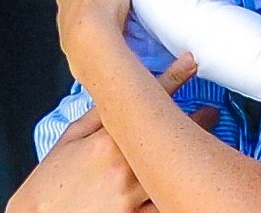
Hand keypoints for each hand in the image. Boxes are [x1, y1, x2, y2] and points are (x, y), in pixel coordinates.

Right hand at [7, 56, 217, 212]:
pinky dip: (178, 190)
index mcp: (107, 141)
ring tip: (203, 149)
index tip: (191, 62)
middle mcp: (124, 166)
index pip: (146, 101)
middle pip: (173, 136)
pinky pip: (168, 203)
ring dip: (192, 156)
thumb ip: (98, 115)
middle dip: (199, 120)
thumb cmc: (50, 183)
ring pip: (176, 169)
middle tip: (210, 114)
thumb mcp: (69, 139)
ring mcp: (132, 197)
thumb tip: (122, 91)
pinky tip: (185, 182)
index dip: (174, 77)